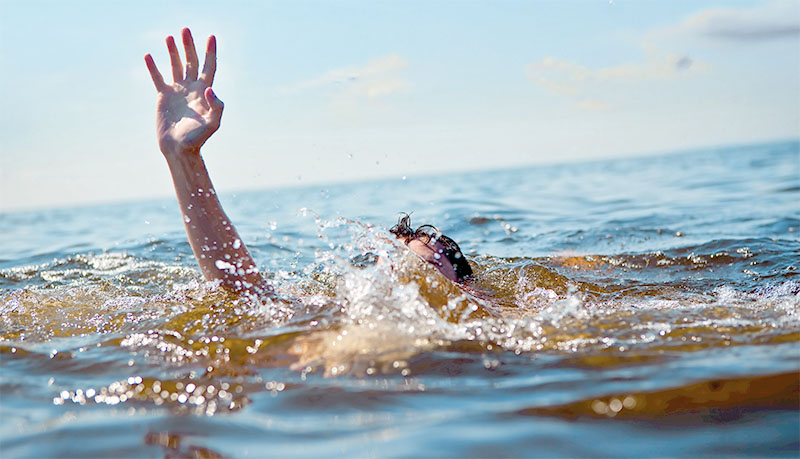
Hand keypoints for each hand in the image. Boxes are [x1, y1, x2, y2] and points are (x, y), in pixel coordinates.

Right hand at [145, 28, 222, 155]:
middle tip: (185, 29)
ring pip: (175, 66)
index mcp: (204, 92)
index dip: (210, 52)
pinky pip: (158, 78)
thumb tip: (210, 89)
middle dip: (189, 46)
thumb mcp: (213, 124)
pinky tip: (149, 56)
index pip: (209, 67)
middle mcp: (191, 88)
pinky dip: (153, 67)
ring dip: (173, 52)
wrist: (179, 148)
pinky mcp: (163, 97)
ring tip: (170, 37)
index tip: (211, 36)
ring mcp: (177, 91)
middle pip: (191, 61)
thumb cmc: (197, 138)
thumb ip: (216, 106)